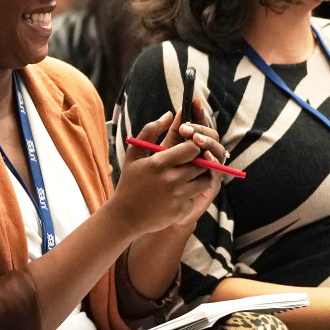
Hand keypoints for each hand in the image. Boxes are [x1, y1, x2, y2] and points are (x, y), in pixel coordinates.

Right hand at [114, 112, 221, 236]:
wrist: (125, 216)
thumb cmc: (130, 181)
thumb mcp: (135, 152)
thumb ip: (151, 129)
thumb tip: (170, 114)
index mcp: (160, 163)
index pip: (193, 149)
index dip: (194, 146)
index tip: (188, 146)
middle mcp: (171, 180)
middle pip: (201, 164)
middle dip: (198, 160)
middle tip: (190, 161)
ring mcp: (178, 196)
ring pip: (204, 181)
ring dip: (199, 176)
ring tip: (186, 175)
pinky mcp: (182, 211)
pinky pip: (195, 196)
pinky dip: (190, 194)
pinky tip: (176, 194)